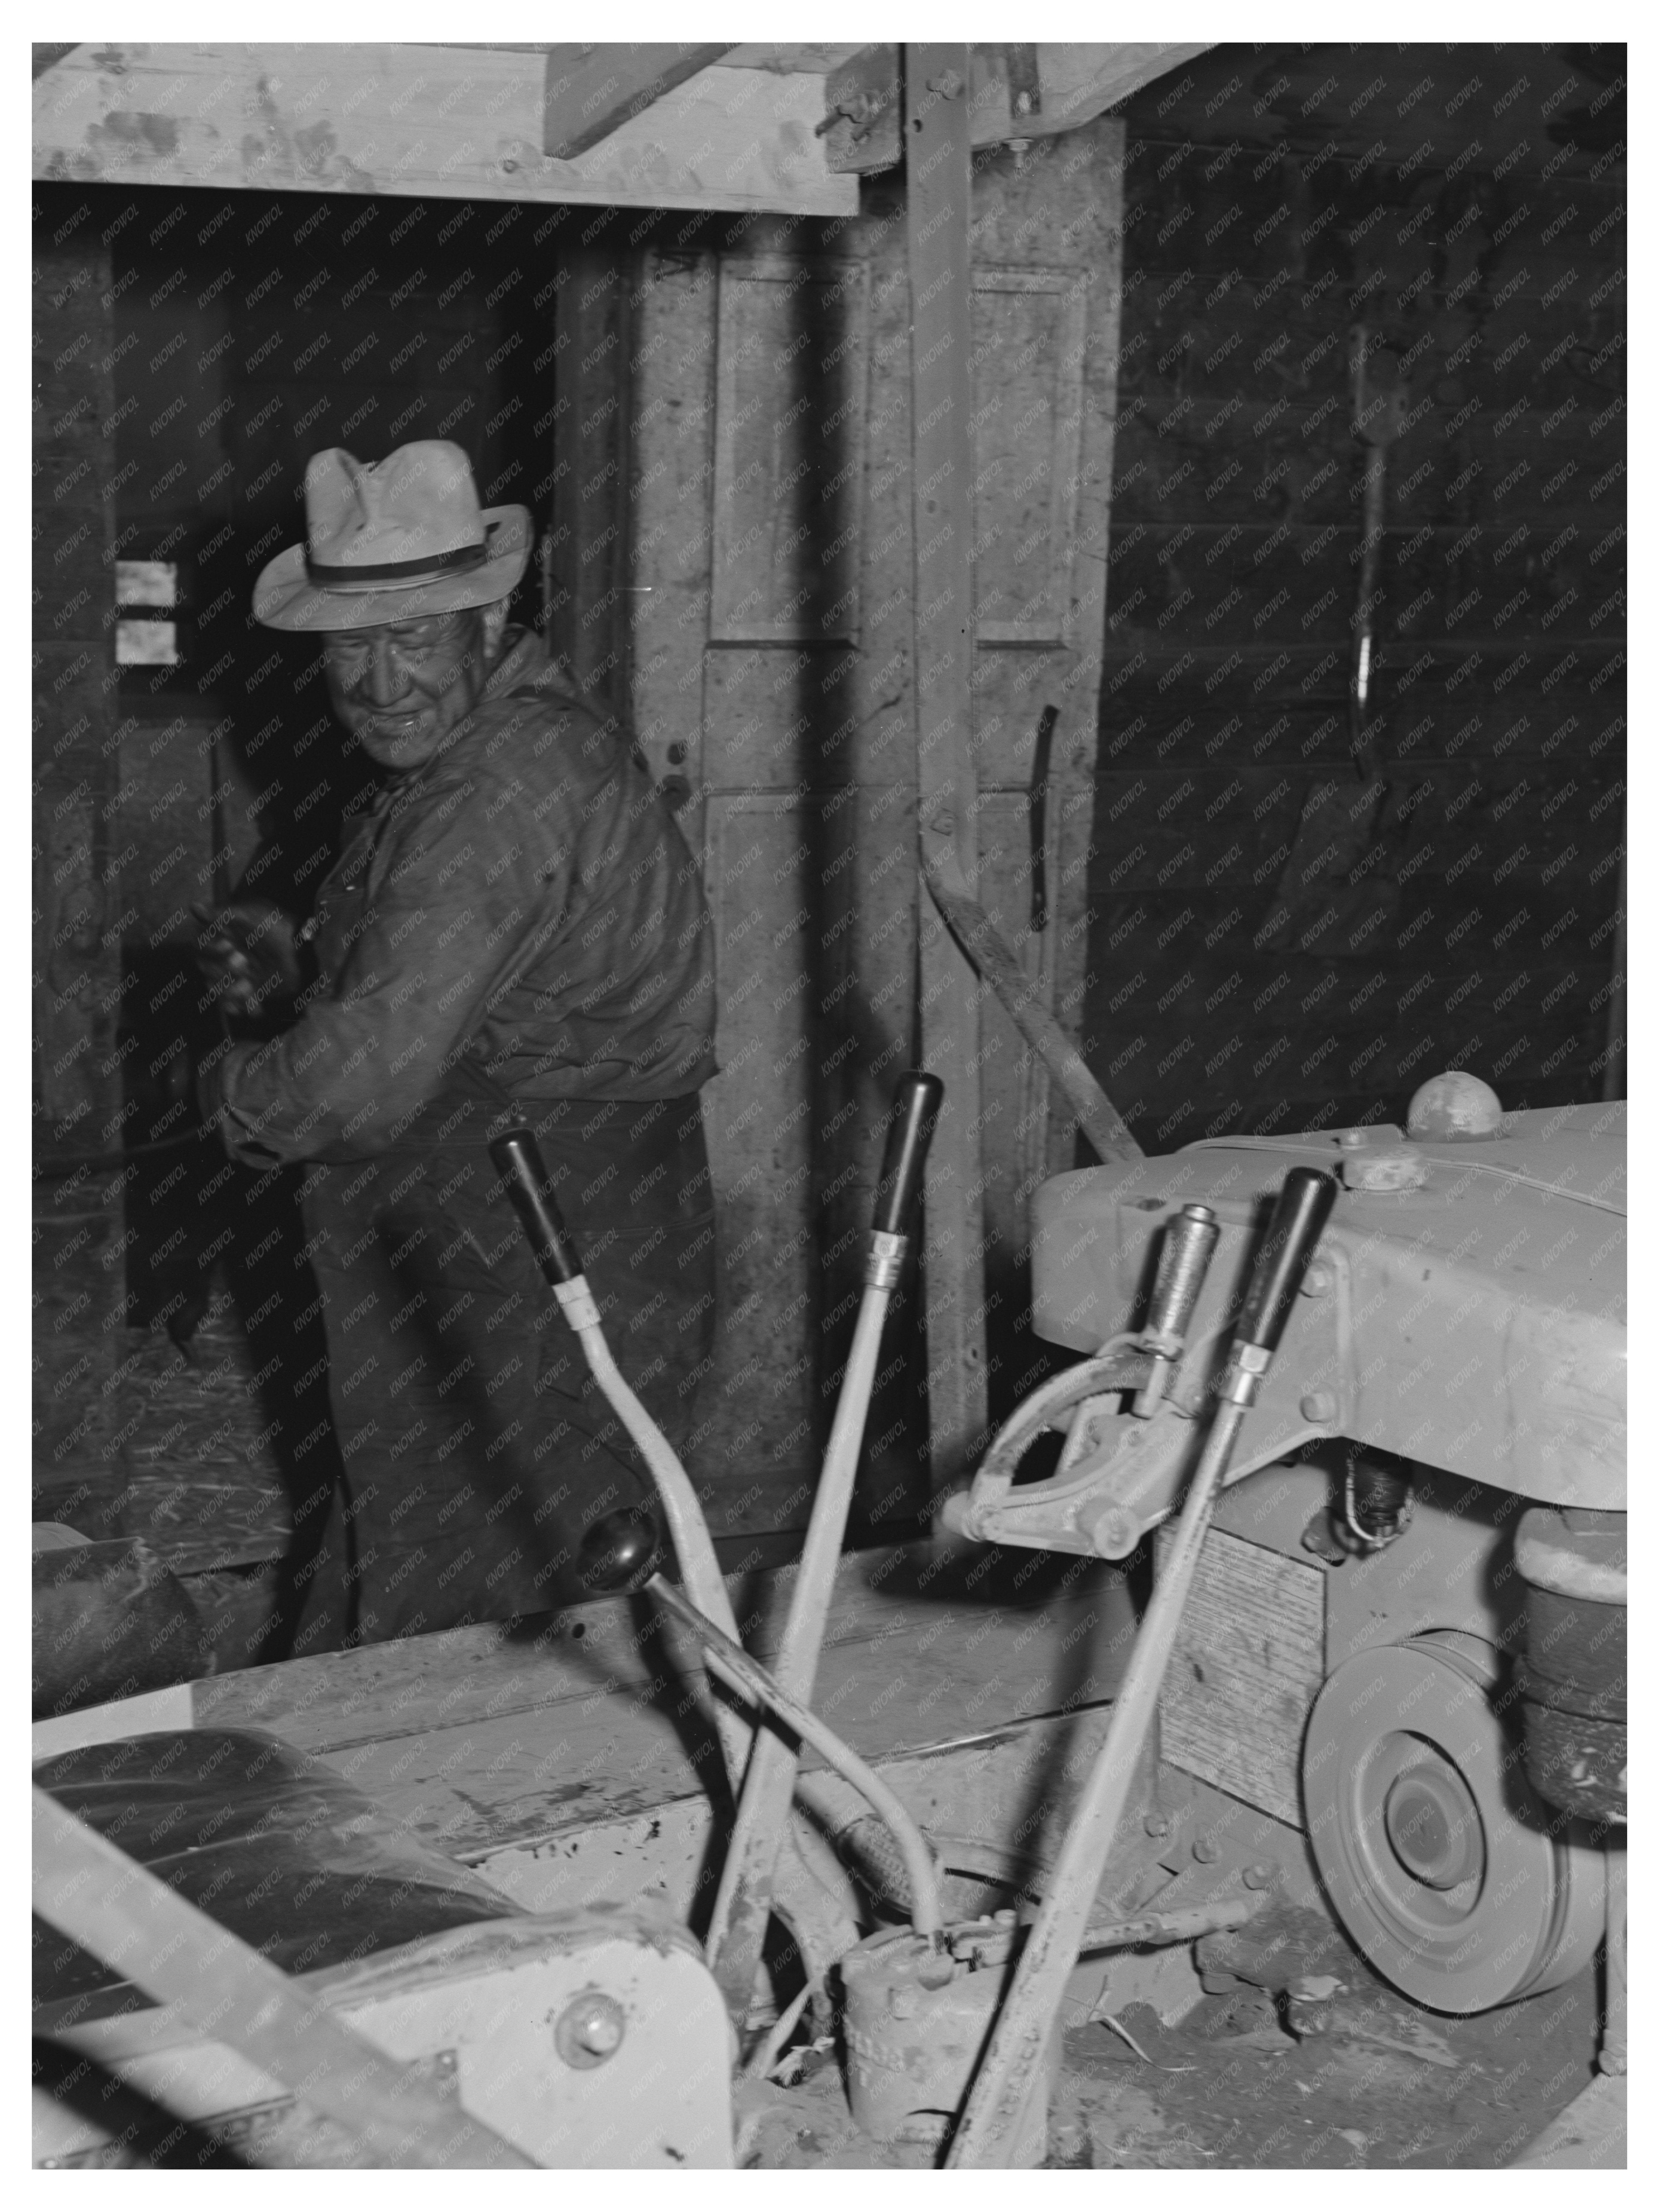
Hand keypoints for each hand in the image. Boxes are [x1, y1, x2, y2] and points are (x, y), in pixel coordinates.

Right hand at [193, 898, 301, 1022]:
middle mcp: (225, 956)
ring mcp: (236, 975)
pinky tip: (253, 1006)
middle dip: (222, 970)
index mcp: (223, 936)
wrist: (306, 953)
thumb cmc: (279, 928)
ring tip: (248, 987)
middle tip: (243, 964)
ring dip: (230, 990)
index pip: (199, 946)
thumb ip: (223, 913)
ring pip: (216, 988)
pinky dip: (240, 1007)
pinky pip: (233, 1005)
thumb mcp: (252, 915)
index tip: (229, 946)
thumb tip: (193, 906)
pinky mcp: (249, 992)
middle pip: (205, 969)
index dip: (210, 949)